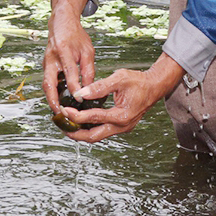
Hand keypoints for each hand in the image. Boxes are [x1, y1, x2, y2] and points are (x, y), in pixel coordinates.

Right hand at [42, 0, 96, 113]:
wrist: (61, 24)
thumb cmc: (76, 36)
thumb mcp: (87, 51)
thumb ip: (88, 70)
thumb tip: (89, 89)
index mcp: (64, 52)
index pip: (69, 73)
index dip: (75, 88)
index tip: (80, 100)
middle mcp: (51, 58)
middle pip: (49, 83)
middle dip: (53, 100)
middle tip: (60, 113)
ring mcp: (46, 62)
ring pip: (46, 84)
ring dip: (51, 99)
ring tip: (60, 112)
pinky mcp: (45, 66)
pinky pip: (48, 81)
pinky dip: (52, 93)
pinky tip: (59, 102)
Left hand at [58, 54, 185, 142]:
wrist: (153, 87)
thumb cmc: (138, 81)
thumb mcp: (119, 78)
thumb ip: (99, 87)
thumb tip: (81, 93)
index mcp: (122, 115)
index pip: (94, 118)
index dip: (76, 115)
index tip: (64, 110)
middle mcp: (122, 126)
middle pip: (93, 136)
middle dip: (75, 133)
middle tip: (61, 127)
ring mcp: (122, 128)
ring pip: (97, 136)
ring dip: (81, 132)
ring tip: (67, 125)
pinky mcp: (120, 126)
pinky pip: (102, 131)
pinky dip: (89, 128)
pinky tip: (80, 121)